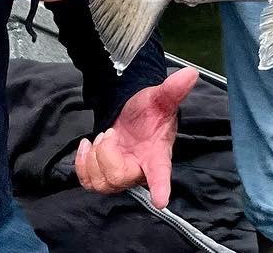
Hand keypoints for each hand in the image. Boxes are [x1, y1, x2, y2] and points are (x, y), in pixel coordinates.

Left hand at [74, 67, 197, 207]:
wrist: (134, 114)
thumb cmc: (150, 110)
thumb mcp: (160, 97)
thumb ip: (173, 89)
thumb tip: (190, 73)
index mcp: (157, 155)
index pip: (160, 174)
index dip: (160, 187)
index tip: (161, 200)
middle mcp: (139, 170)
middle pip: (118, 178)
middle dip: (106, 153)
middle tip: (109, 133)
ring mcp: (121, 175)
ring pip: (101, 183)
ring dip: (93, 159)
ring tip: (100, 138)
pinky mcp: (104, 175)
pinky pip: (88, 182)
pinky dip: (81, 164)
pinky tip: (87, 146)